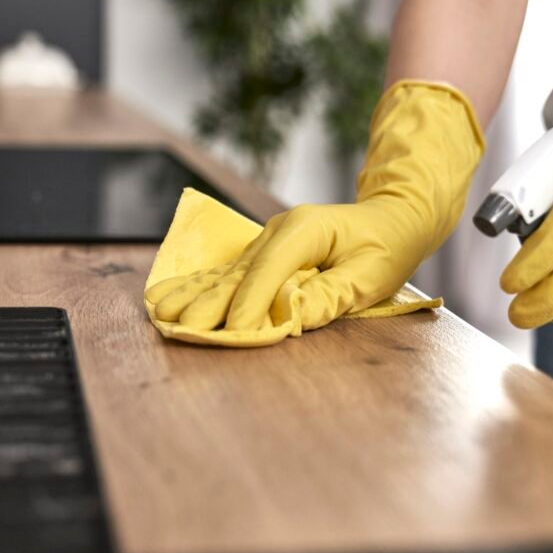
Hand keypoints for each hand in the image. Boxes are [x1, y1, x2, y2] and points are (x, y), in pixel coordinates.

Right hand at [147, 199, 431, 331]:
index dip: (251, 303)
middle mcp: (278, 232)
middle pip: (238, 272)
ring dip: (195, 295)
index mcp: (304, 230)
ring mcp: (267, 240)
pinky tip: (171, 296)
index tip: (236, 332)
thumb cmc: (385, 249)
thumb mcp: (369, 277)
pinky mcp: (262, 253)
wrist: (390, 220)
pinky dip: (201, 287)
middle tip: (182, 329)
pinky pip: (228, 273)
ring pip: (226, 272)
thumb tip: (290, 318)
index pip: (270, 270)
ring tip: (162, 313)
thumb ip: (330, 297)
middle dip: (210, 302)